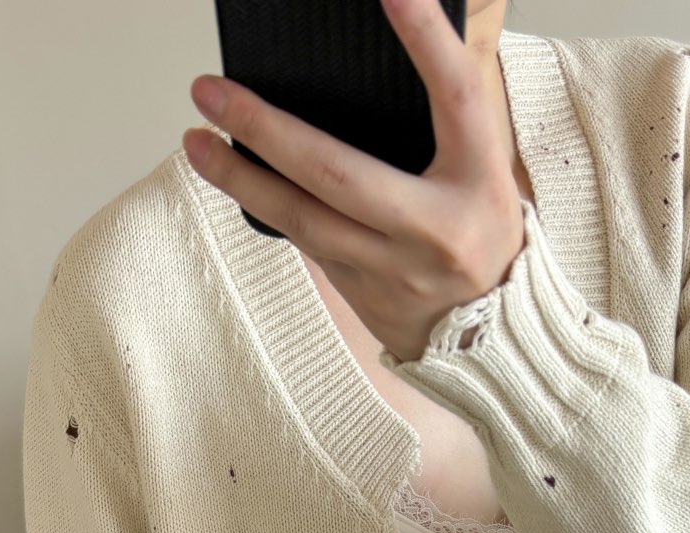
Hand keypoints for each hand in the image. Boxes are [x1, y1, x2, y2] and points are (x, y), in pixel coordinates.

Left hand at [182, 0, 524, 365]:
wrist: (494, 335)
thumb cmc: (483, 234)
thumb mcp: (483, 170)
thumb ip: (442, 121)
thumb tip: (374, 62)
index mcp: (479, 180)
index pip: (455, 96)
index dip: (426, 40)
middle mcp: (433, 229)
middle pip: (337, 173)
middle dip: (265, 129)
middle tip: (212, 91)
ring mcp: (392, 270)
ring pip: (302, 220)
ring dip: (240, 178)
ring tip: (195, 139)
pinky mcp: (363, 294)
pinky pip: (306, 243)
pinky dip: (266, 206)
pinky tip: (232, 177)